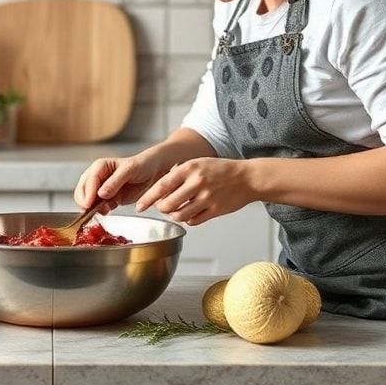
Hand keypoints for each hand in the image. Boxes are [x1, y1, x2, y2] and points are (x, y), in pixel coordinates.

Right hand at [73, 146, 172, 212]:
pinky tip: (107, 210)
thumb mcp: (129, 170)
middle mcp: (96, 177)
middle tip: (92, 211)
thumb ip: (114, 182)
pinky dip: (99, 211)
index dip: (87, 193)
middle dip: (85, 202)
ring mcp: (99, 189)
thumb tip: (101, 194)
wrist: (150, 173)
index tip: (88, 205)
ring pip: (87, 201)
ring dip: (92, 208)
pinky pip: (97, 207)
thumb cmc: (139, 166)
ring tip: (105, 209)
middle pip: (82, 191)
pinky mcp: (106, 199)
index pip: (88, 180)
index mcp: (99, 167)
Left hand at [136, 157, 253, 224]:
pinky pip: (193, 221)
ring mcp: (207, 198)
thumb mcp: (197, 164)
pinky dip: (188, 220)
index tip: (139, 206)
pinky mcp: (215, 210)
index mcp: (189, 168)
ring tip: (176, 210)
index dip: (147, 198)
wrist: (247, 177)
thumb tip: (159, 190)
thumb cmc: (219, 170)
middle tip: (162, 207)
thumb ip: (178, 175)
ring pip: (179, 215)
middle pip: (167, 204)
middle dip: (161, 208)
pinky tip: (190, 213)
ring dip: (174, 215)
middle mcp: (196, 183)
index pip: (161, 186)